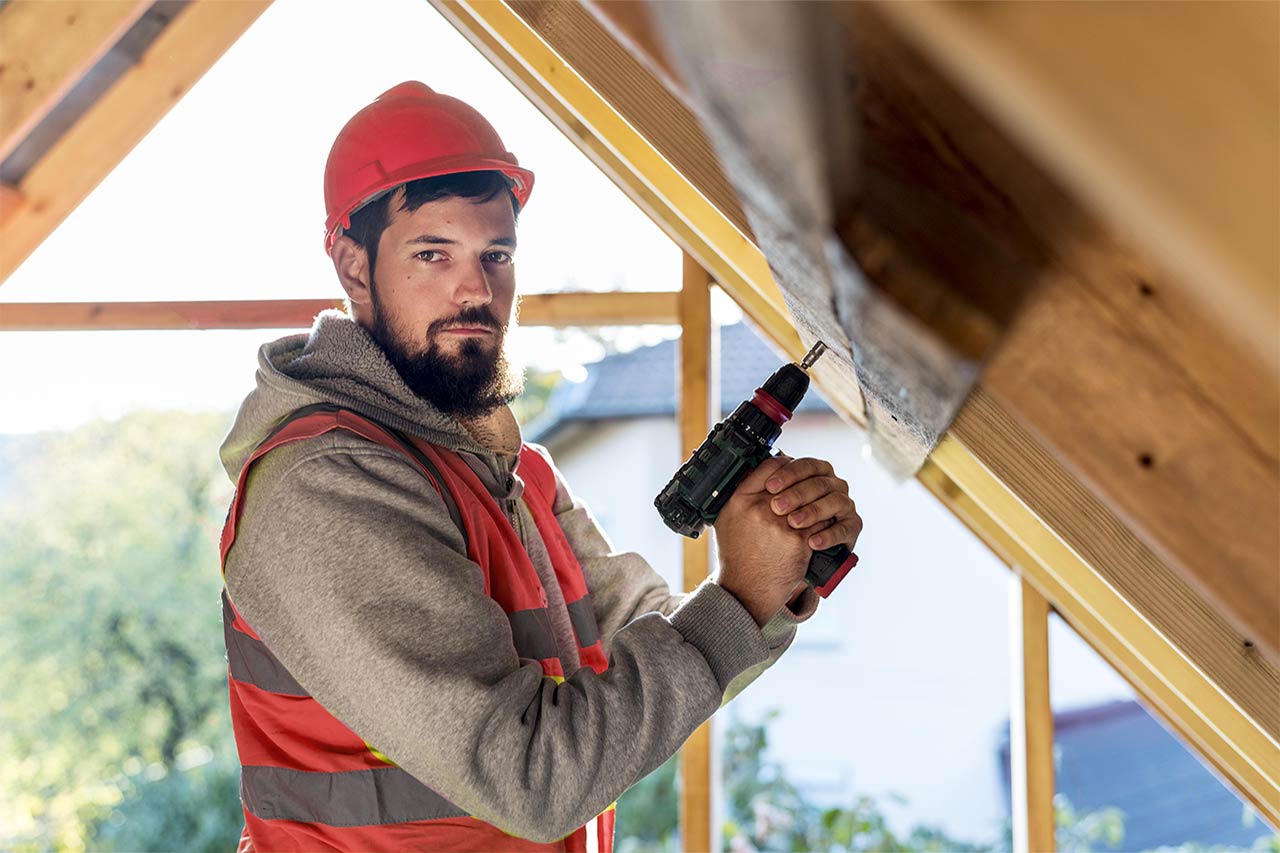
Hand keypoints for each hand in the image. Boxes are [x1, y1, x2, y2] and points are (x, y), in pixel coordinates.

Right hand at [713, 455, 859, 625]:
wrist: (746, 588)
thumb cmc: (737, 554)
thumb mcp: (727, 518)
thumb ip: (743, 493)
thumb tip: (764, 472)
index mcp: (741, 500)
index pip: (770, 466)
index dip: (785, 466)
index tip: (790, 467)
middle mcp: (760, 509)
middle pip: (794, 481)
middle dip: (804, 482)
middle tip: (808, 485)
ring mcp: (782, 525)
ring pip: (812, 500)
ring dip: (817, 501)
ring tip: (816, 507)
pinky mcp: (799, 541)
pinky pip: (821, 521)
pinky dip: (824, 522)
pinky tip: (822, 524)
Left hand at [762, 456, 860, 553]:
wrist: (787, 559)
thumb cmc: (776, 526)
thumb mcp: (764, 502)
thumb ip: (762, 483)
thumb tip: (754, 467)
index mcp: (813, 473)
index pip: (804, 466)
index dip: (788, 474)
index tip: (770, 486)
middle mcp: (831, 485)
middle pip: (819, 483)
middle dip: (797, 494)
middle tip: (777, 506)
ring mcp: (843, 505)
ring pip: (834, 501)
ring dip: (813, 512)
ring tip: (793, 523)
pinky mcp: (850, 527)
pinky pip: (845, 528)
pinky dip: (829, 535)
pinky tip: (812, 542)